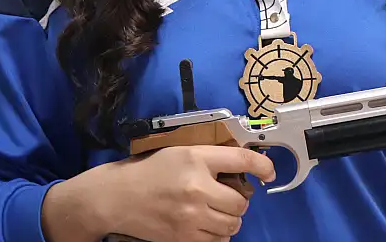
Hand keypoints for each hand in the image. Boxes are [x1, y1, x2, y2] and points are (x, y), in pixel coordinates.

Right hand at [43, 145, 275, 241]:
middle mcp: (196, 186)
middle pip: (240, 201)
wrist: (117, 197)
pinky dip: (217, 235)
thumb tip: (243, 166)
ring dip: (229, 220)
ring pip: (232, 224)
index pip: (242, 159)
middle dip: (238, 201)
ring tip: (216, 213)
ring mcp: (190, 214)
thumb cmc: (149, 171)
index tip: (269, 172)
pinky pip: (217, 241)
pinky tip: (206, 225)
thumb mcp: (180, 152)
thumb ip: (209, 157)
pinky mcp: (183, 236)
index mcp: (196, 158)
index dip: (263, 165)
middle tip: (227, 197)